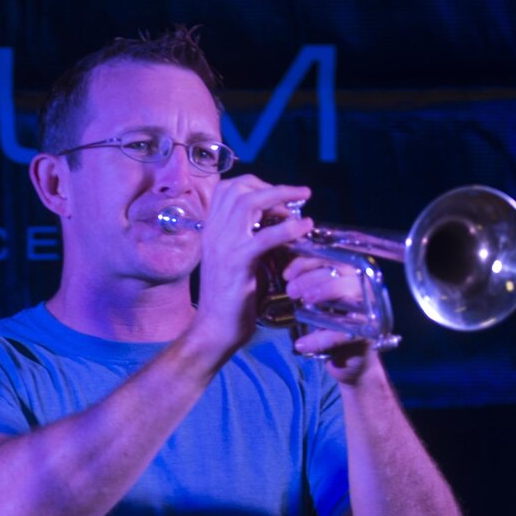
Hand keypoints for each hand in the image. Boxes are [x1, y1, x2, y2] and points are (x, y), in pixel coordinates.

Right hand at [190, 174, 313, 362]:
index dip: (255, 185)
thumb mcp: (234, 260)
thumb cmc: (228, 300)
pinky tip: (304, 227)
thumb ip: (248, 239)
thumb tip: (276, 223)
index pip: (227, 189)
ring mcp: (223, 246)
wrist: (213, 329)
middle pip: (238, 188)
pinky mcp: (237, 263)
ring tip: (303, 204)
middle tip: (296, 197)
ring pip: (249, 203)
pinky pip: (264, 237)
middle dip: (271, 187)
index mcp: (211, 231)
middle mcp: (214, 232)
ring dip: (280, 197)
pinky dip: (288, 228)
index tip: (277, 198)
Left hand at [285, 254, 384, 387]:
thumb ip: (308, 285)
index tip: (287, 274)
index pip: (331, 258)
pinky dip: (318, 339)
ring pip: (347, 292)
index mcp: (352, 276)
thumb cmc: (333, 325)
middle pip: (340, 271)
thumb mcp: (319, 302)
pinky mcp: (367, 334)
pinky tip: (301, 345)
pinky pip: (341, 332)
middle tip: (291, 291)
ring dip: (322, 295)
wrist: (351, 360)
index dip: (307, 262)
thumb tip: (285, 272)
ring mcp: (369, 309)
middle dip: (310, 278)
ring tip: (299, 310)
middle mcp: (364, 287)